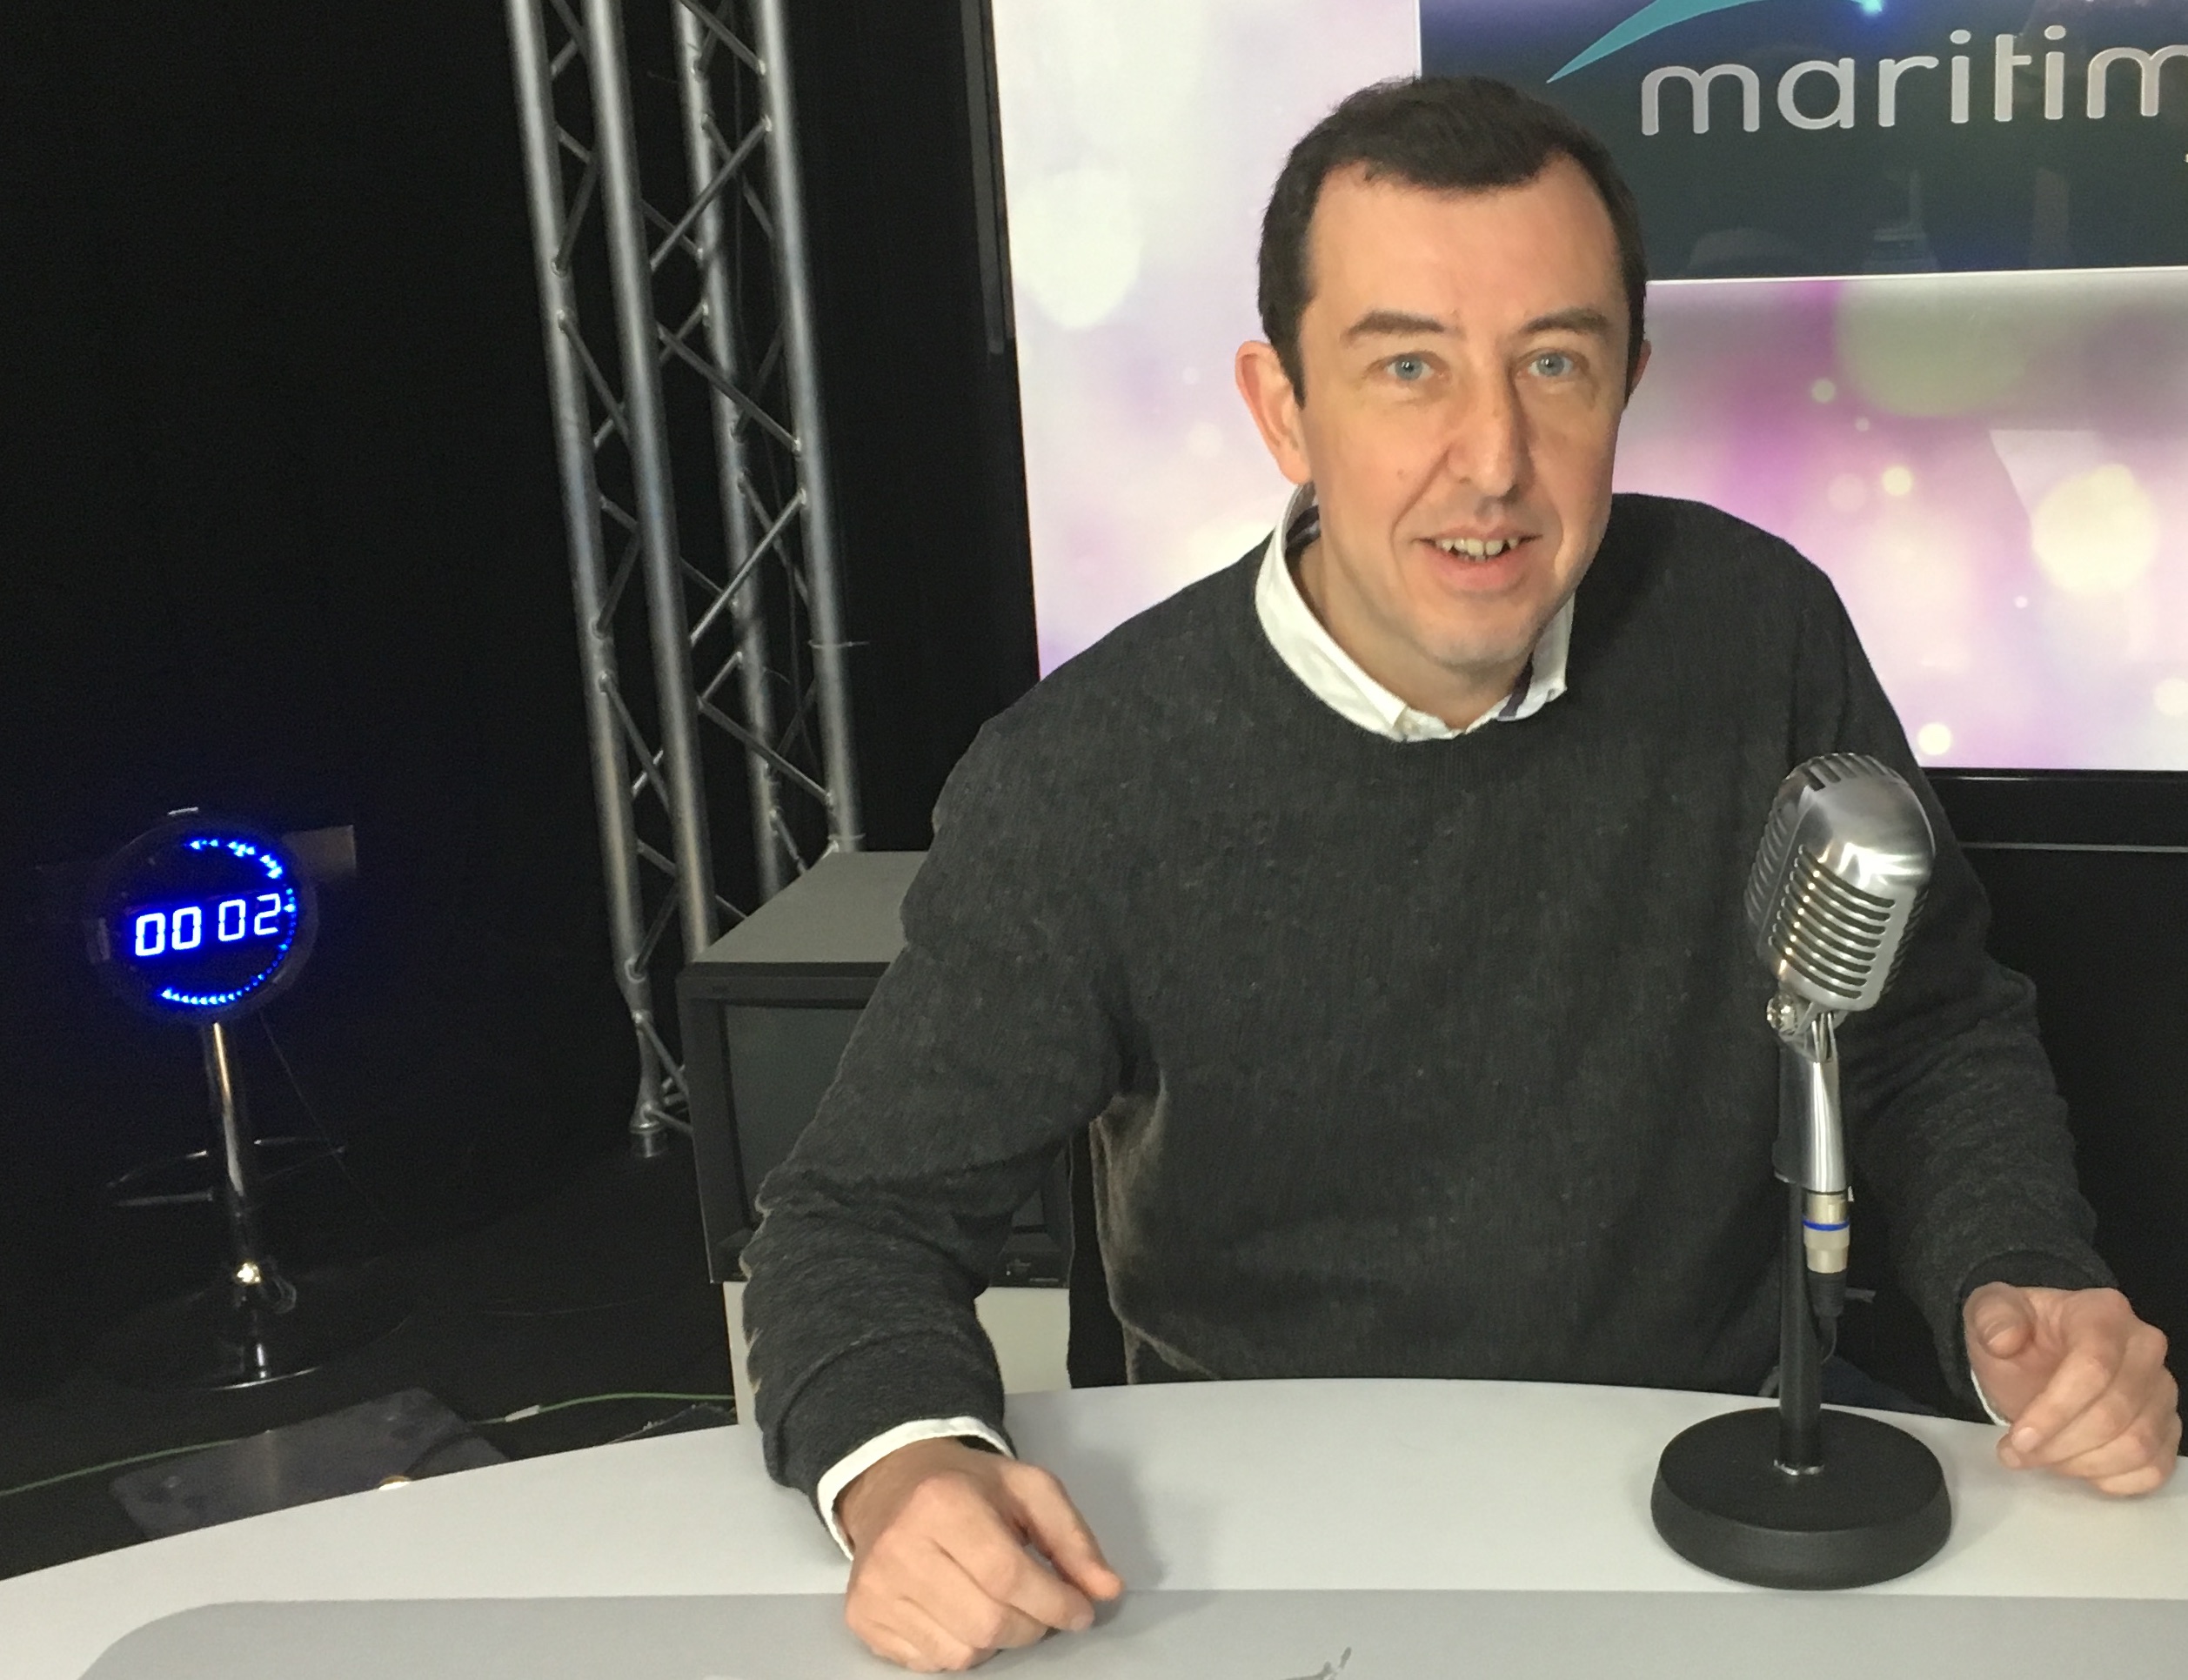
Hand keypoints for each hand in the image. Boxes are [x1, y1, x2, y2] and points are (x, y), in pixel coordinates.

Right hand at [836, 1437, 1122, 1670]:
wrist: (891, 1486)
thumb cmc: (968, 1487)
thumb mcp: (1028, 1489)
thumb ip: (1073, 1537)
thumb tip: (1107, 1590)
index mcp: (942, 1502)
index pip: (1008, 1575)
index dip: (1055, 1602)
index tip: (1080, 1610)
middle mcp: (899, 1547)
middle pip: (988, 1622)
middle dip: (1032, 1626)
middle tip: (1042, 1609)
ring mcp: (875, 1588)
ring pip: (963, 1652)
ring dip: (998, 1640)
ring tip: (997, 1604)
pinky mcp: (863, 1618)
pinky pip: (932, 1663)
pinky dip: (962, 1647)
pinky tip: (961, 1612)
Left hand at [1963, 1284, 2179, 1494]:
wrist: (2033, 1358)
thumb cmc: (2015, 1336)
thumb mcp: (1988, 1313)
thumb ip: (1992, 1317)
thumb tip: (2004, 1340)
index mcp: (2104, 1313)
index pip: (2093, 1367)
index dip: (2055, 1410)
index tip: (2019, 1437)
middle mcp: (2145, 1348)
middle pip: (2115, 1413)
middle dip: (2061, 1444)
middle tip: (2018, 1453)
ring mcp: (2162, 1391)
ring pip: (2138, 1445)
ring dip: (2082, 1464)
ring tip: (2041, 1459)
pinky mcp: (2167, 1428)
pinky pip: (2155, 1467)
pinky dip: (2114, 1480)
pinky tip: (2077, 1469)